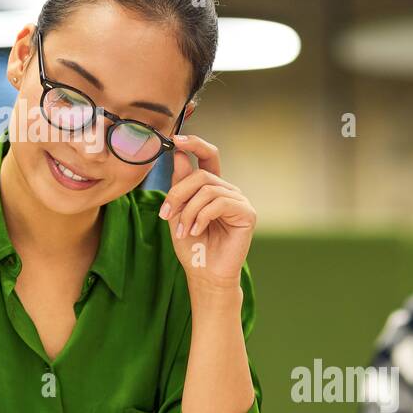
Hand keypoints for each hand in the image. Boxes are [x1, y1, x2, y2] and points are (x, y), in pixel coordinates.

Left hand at [158, 134, 255, 288]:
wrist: (204, 273)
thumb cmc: (191, 245)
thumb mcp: (178, 212)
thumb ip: (180, 185)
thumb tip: (177, 154)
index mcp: (212, 187)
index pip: (207, 156)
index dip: (194, 144)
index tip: (175, 140)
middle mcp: (227, 190)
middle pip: (201, 174)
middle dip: (178, 193)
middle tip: (166, 214)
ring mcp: (239, 200)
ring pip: (207, 189)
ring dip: (188, 210)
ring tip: (182, 230)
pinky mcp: (246, 213)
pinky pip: (220, 203)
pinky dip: (202, 216)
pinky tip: (196, 230)